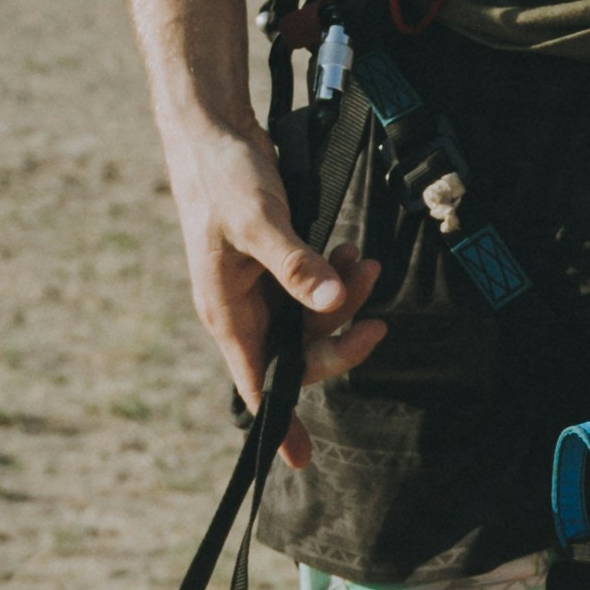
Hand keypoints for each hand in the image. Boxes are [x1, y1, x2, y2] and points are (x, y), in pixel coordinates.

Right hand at [169, 126, 384, 415]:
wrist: (211, 129)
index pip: (256, 384)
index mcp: (226, 312)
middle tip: (378, 318)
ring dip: (344, 298)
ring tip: (365, 262)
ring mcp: (258, 287)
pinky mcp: (273, 263)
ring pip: (310, 317)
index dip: (279, 421)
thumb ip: (296, 265)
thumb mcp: (258, 221)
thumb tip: (333, 303)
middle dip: (340, 337)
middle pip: (298, 353)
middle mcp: (241, 308)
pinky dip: (334, 276)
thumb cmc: (222, 176)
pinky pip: (311, 288)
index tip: (298, 460)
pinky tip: (347, 251)